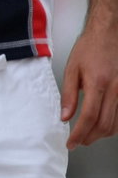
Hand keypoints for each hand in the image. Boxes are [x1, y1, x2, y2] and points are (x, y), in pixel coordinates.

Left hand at [61, 24, 117, 146]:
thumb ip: (68, 94)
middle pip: (105, 125)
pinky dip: (112, 126)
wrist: (109, 35)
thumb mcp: (72, 69)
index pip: (89, 117)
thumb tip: (65, 117)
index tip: (71, 143)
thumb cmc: (89, 49)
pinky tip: (101, 125)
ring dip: (101, 134)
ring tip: (86, 135)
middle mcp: (115, 90)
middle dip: (90, 138)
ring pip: (116, 124)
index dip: (79, 133)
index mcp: (98, 84)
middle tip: (78, 142)